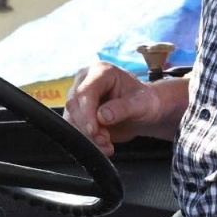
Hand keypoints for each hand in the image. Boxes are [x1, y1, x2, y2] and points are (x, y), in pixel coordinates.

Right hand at [63, 62, 184, 156]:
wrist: (142, 112)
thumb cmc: (144, 102)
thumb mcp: (141, 104)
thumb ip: (123, 108)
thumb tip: (102, 116)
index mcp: (101, 71)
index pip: (85, 91)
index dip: (87, 112)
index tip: (94, 130)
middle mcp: (85, 81)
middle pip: (74, 105)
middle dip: (88, 127)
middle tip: (105, 141)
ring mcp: (79, 97)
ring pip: (72, 119)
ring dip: (88, 136)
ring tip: (107, 145)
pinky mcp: (77, 112)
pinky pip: (74, 128)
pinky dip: (87, 140)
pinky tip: (103, 145)